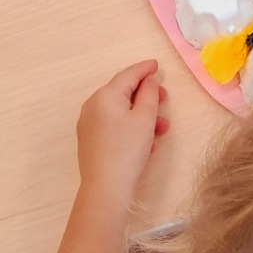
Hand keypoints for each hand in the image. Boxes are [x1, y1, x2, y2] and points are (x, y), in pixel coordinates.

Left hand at [76, 59, 168, 203]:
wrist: (105, 187)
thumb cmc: (127, 150)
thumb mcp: (145, 119)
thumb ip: (149, 94)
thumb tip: (147, 81)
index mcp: (104, 96)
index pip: (127, 75)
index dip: (144, 69)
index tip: (157, 65)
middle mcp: (92, 105)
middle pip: (122, 92)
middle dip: (145, 95)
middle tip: (164, 99)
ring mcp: (88, 123)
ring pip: (119, 110)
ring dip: (141, 114)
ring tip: (161, 127)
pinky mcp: (90, 139)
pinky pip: (113, 124)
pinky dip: (130, 126)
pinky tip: (146, 140)